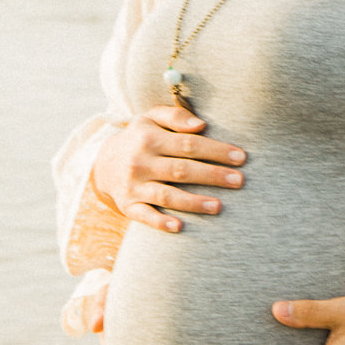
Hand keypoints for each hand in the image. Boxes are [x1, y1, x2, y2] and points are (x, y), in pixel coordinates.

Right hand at [92, 106, 246, 232]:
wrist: (104, 164)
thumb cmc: (140, 139)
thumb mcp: (150, 119)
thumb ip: (175, 117)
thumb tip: (201, 124)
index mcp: (149, 139)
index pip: (188, 144)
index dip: (215, 151)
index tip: (241, 157)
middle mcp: (140, 163)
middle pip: (181, 170)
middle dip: (212, 175)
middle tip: (239, 181)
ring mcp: (134, 186)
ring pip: (166, 196)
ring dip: (193, 202)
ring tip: (219, 206)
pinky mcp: (128, 206)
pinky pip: (144, 216)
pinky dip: (160, 222)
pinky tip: (179, 227)